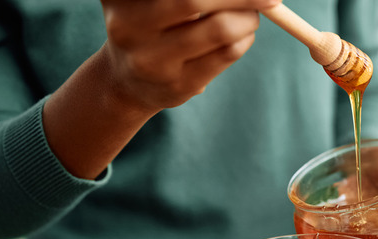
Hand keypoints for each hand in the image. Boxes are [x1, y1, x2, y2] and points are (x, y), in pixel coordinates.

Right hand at [99, 0, 279, 110]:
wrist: (125, 81)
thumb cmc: (149, 23)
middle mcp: (128, 25)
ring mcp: (152, 60)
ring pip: (220, 29)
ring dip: (248, 16)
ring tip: (252, 14)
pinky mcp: (178, 86)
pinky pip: (227, 54)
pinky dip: (245, 37)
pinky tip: (244, 33)